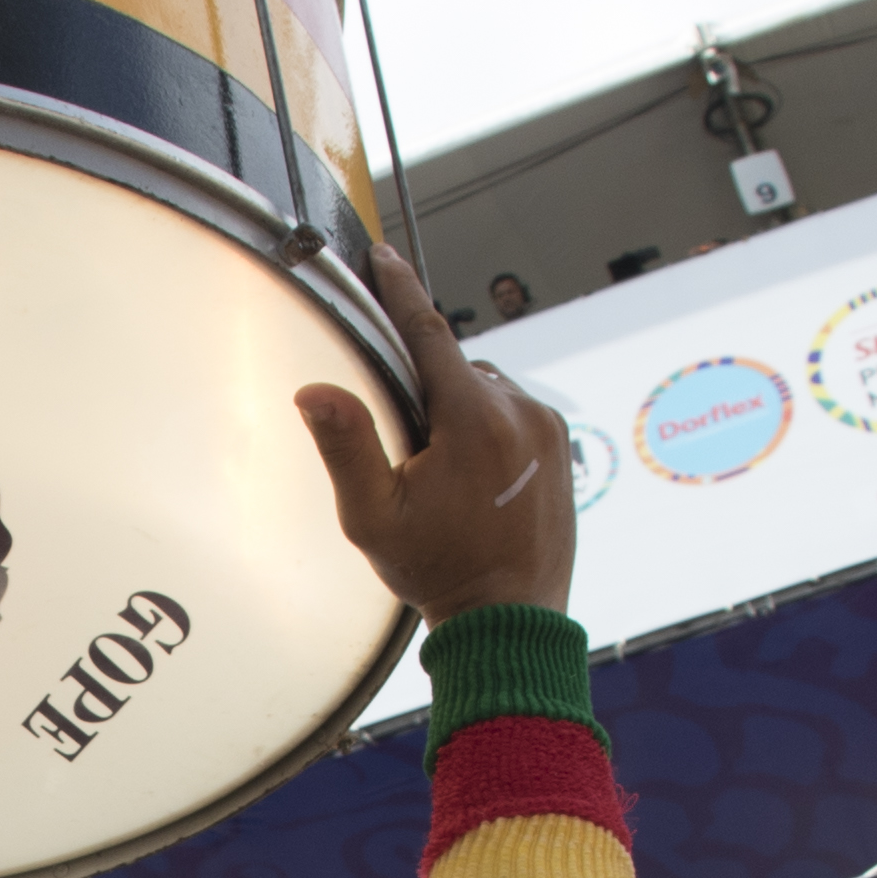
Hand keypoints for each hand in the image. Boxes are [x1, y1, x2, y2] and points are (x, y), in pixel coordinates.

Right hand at [294, 241, 576, 621]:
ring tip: (446, 480)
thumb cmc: (438, 570)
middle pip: (455, 371)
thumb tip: (313, 391)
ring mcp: (546, 429)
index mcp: (471, 418)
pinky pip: (514, 417)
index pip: (427, 332)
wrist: (510, 621)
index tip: (382, 256)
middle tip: (411, 457)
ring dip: (460, 415)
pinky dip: (490, 432)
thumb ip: (345, 446)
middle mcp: (518, 411)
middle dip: (428, 395)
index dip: (399, 289)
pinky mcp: (562, 448)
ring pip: (486, 394)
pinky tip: (476, 483)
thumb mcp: (372, 517)